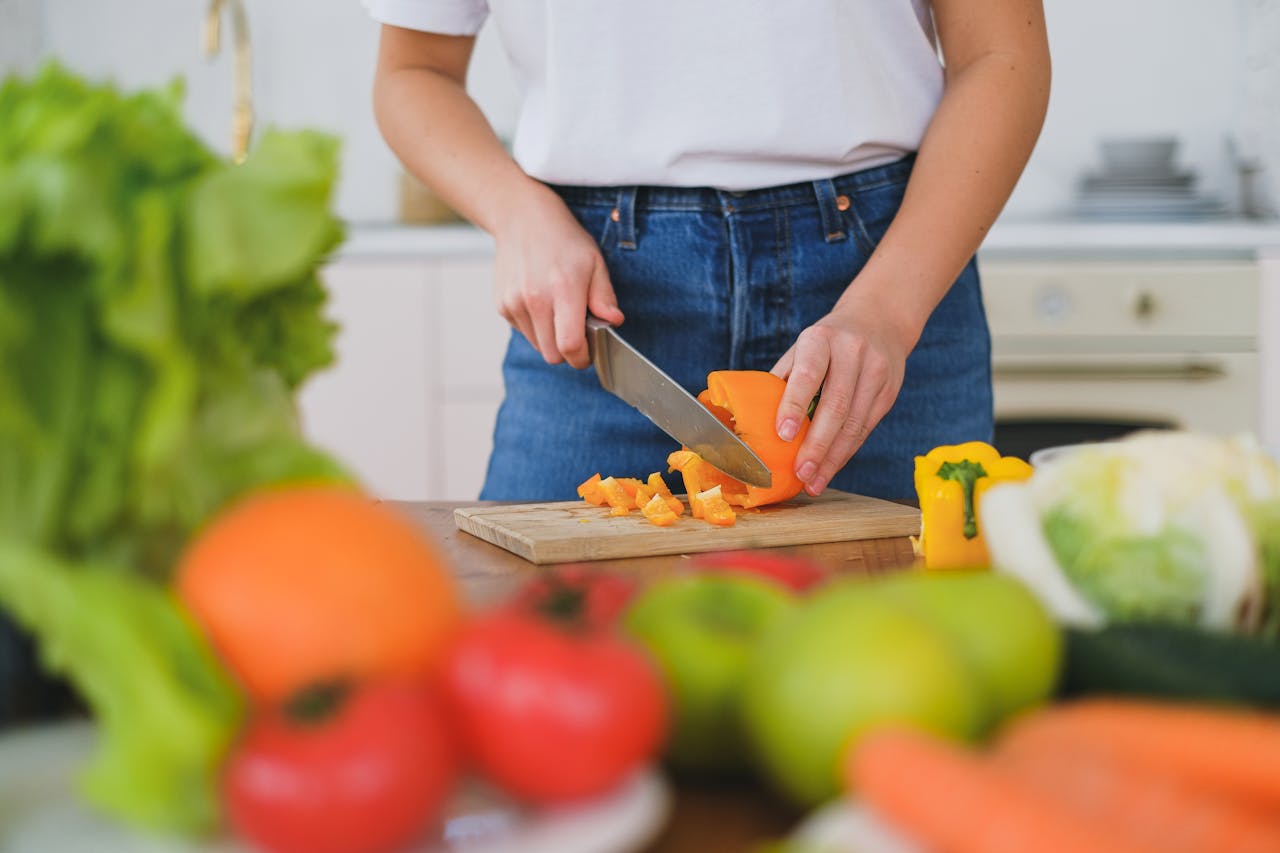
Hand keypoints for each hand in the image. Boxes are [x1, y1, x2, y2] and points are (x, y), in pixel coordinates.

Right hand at [492, 183, 623, 367]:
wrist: (521, 218)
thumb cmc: (563, 240)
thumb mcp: (594, 262)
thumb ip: (604, 296)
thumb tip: (613, 321)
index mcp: (563, 289)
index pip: (570, 346)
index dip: (582, 357)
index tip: (589, 352)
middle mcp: (535, 299)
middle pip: (552, 355)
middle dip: (568, 351)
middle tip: (577, 332)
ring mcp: (514, 303)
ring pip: (538, 346)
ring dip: (551, 338)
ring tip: (558, 311)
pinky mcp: (502, 305)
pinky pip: (524, 332)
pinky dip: (536, 327)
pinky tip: (541, 302)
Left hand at [771, 305, 909, 495]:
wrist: (879, 322)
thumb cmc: (827, 342)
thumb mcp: (802, 348)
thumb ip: (784, 379)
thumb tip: (754, 420)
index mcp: (821, 339)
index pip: (808, 375)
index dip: (794, 405)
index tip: (782, 434)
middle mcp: (852, 353)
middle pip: (836, 406)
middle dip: (816, 445)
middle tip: (799, 472)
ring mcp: (876, 372)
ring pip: (854, 423)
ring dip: (832, 458)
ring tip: (813, 482)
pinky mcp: (889, 392)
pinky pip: (865, 428)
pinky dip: (845, 452)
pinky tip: (830, 469)